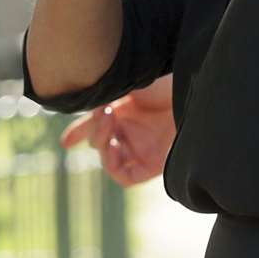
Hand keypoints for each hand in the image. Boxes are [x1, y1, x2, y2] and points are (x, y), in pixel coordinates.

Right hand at [60, 75, 175, 186]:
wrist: (191, 89)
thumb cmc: (165, 80)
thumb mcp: (130, 81)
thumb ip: (107, 93)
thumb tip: (87, 104)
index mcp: (125, 108)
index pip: (96, 125)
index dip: (78, 132)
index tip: (66, 141)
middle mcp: (132, 130)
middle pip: (99, 141)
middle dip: (94, 128)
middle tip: (105, 111)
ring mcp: (142, 147)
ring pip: (109, 159)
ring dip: (102, 144)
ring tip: (110, 122)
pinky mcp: (154, 164)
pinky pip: (127, 176)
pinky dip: (115, 166)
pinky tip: (116, 148)